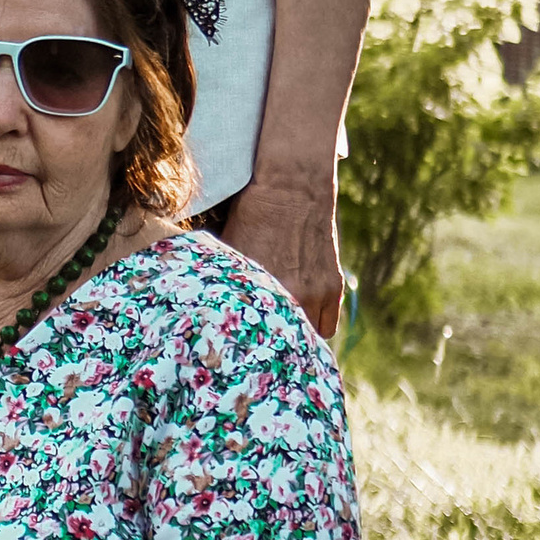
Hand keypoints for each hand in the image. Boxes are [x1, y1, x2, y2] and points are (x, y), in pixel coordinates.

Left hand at [218, 171, 344, 336]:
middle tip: (261, 346)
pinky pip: (326, 325)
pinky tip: (302, 322)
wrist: (292, 189)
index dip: (244, 346)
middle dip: (270, 345)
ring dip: (295, 337)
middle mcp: (286, 294)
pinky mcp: (332, 287)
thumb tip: (207, 307)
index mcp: (254, 287)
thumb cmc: (252, 216)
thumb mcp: (229, 248)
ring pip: (306, 337)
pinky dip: (315, 326)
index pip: (247, 336)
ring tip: (282, 334)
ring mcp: (313, 293)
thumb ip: (226, 281)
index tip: (239, 350)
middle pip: (279, 342)